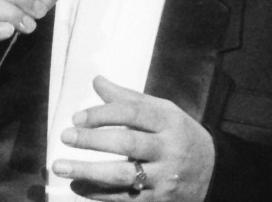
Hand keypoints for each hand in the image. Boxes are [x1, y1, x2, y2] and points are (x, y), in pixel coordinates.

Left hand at [52, 76, 214, 201]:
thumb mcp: (163, 111)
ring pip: (123, 175)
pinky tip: (77, 186)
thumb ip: (128, 99)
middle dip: (92, 140)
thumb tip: (97, 81)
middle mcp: (168, 150)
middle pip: (128, 144)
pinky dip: (97, 194)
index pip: (134, 113)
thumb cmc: (179, 134)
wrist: (212, 171)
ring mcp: (164, 178)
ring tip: (60, 166)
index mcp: (169, 121)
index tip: (77, 117)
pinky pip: (124, 199)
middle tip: (65, 136)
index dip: (103, 114)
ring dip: (88, 171)